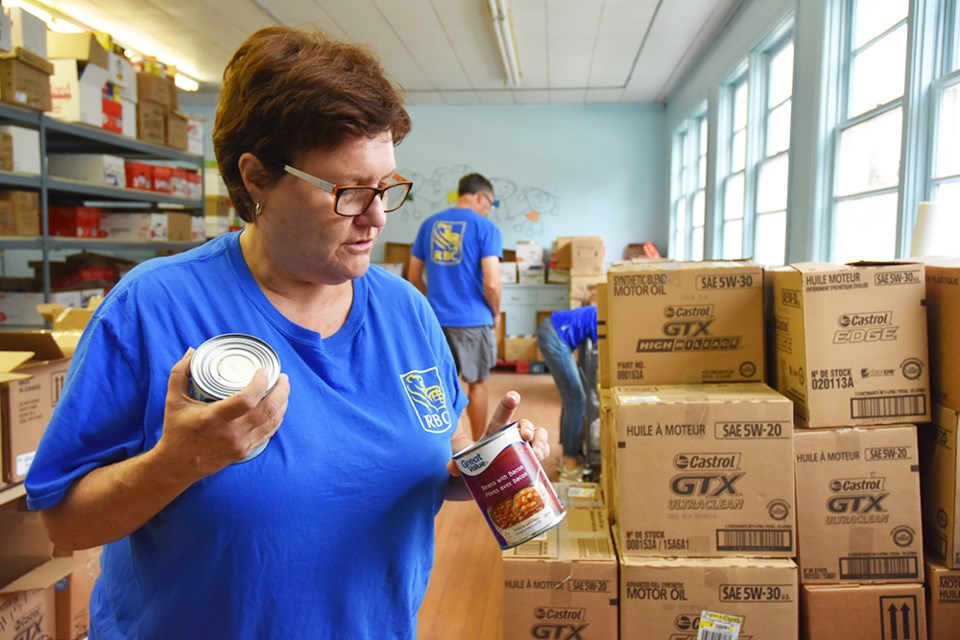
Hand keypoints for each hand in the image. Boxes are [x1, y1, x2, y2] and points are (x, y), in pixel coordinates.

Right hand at [153, 348, 290, 479]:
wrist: (178, 465)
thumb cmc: (176, 430)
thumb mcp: (173, 400)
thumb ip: (180, 373)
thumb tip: (193, 351)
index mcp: (213, 418)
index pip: (246, 399)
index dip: (260, 383)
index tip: (263, 370)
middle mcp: (231, 433)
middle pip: (268, 409)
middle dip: (281, 390)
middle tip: (282, 376)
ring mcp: (240, 444)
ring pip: (273, 421)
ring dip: (283, 403)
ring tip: (283, 388)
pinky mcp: (245, 451)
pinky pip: (269, 432)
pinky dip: (277, 418)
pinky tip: (278, 407)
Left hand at [447, 390, 550, 475]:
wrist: (482, 479)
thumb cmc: (473, 464)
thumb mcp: (463, 462)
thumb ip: (456, 463)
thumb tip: (451, 467)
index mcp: (495, 430)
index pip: (502, 414)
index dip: (508, 403)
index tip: (513, 396)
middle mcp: (511, 435)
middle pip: (524, 424)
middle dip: (528, 427)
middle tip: (526, 436)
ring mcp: (523, 446)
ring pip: (538, 435)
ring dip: (540, 441)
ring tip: (536, 452)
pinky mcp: (530, 458)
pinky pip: (542, 450)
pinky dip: (544, 452)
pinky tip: (541, 458)